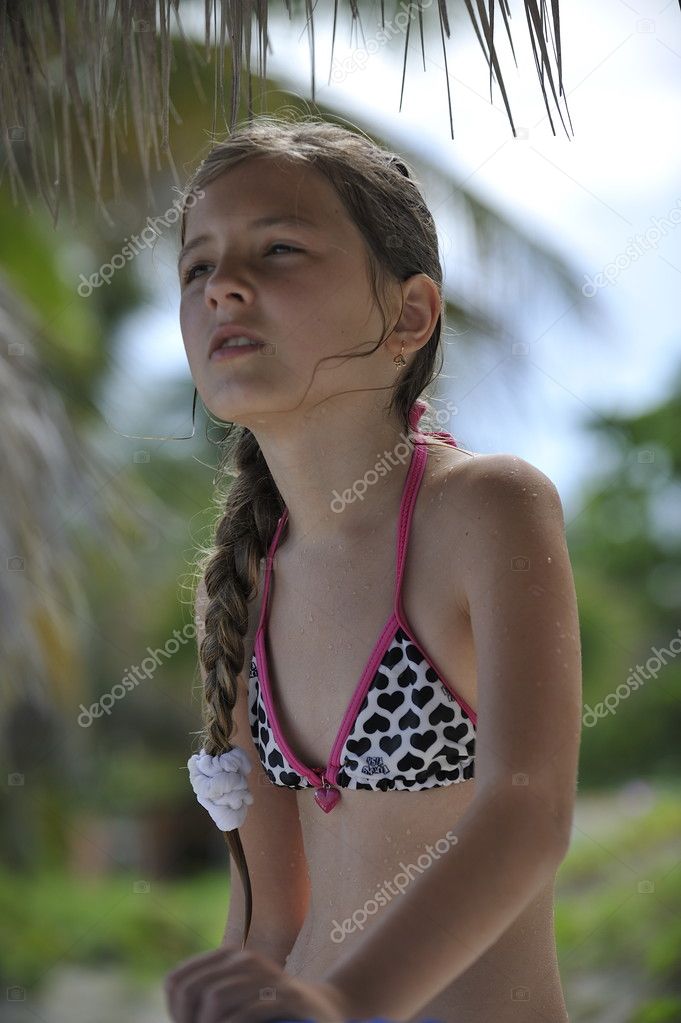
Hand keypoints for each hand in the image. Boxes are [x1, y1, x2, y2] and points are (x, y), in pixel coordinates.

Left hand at [164, 944, 354, 1022]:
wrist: (323, 1010)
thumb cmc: (270, 1012)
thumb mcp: (236, 998)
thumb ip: (207, 997)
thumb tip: (175, 1004)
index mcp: (228, 958)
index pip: (177, 981)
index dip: (175, 1011)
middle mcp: (246, 960)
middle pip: (194, 989)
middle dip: (190, 1020)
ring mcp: (268, 977)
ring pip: (218, 997)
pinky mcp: (287, 998)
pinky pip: (250, 1010)